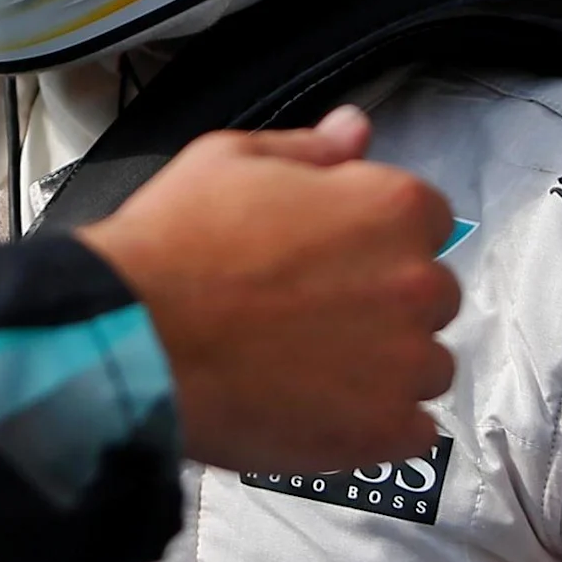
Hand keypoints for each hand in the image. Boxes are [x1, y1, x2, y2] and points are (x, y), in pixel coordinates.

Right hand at [78, 107, 460, 478]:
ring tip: (313, 370)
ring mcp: (404, 363)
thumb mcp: (228, 160)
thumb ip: (308, 148)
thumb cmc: (172, 247)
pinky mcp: (383, 431)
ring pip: (427, 366)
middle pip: (431, 294)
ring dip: (387, 368)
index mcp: (389, 207)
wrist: (130, 340)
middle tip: (314, 315)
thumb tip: (355, 129)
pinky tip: (325, 413)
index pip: (426, 220)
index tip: (336, 257)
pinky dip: (379, 427)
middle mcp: (415, 283)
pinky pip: (415, 432)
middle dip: (386, 302)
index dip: (377, 238)